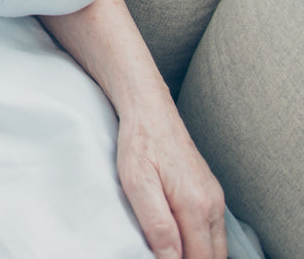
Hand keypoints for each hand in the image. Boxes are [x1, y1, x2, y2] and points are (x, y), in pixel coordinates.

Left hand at [116, 107, 225, 258]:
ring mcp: (215, 197)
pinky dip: (201, 241)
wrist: (149, 109)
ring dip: (198, 254)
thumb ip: (157, 224)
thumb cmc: (139, 142)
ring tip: (170, 249)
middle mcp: (212, 204)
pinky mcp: (210, 191)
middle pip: (213, 256)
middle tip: (163, 255)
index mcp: (196, 205)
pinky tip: (180, 237)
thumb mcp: (137, 182)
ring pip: (216, 245)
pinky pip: (213, 229)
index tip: (160, 258)